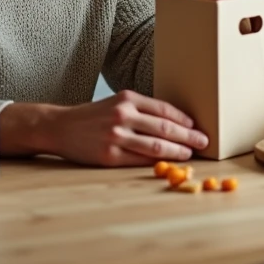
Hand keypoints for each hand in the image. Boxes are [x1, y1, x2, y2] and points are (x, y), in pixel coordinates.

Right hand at [43, 90, 208, 166]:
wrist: (60, 127)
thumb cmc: (92, 116)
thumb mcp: (115, 102)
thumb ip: (141, 109)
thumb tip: (173, 121)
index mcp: (127, 99)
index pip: (164, 109)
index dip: (184, 119)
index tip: (196, 126)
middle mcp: (123, 116)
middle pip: (165, 128)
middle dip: (188, 136)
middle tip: (203, 142)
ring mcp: (116, 136)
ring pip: (156, 146)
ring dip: (177, 152)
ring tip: (190, 155)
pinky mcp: (109, 156)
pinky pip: (139, 160)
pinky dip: (157, 163)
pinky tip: (168, 164)